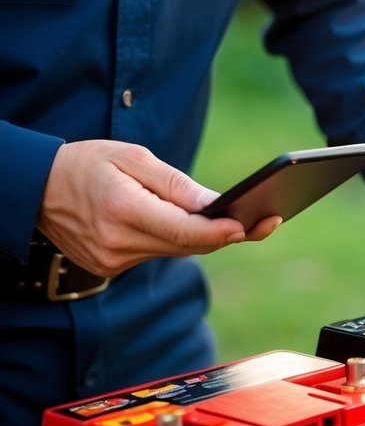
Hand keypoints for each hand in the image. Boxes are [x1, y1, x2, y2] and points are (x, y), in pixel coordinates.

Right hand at [36, 140, 278, 276]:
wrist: (36, 189)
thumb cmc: (87, 163)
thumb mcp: (132, 157)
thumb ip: (174, 183)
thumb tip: (214, 202)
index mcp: (122, 210)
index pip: (183, 231)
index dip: (221, 230)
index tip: (250, 224)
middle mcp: (118, 243)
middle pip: (187, 245)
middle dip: (227, 233)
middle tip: (268, 220)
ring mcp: (113, 261)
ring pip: (175, 251)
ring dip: (203, 235)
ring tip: (242, 218)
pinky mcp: (110, 267)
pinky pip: (156, 253)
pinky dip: (176, 238)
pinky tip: (195, 224)